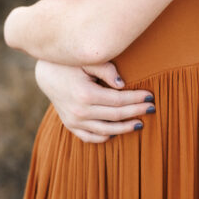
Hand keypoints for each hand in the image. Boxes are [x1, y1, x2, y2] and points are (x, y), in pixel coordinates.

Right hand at [34, 60, 154, 142]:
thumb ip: (106, 69)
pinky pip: (91, 137)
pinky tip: (118, 130)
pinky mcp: (70, 125)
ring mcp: (74, 121)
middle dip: (136, 112)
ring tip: (140, 123)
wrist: (46, 73)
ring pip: (106, 131)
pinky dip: (106, 136)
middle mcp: (79, 112)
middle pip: (116, 116)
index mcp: (85, 94)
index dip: (136, 99)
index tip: (150, 96)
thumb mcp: (87, 60)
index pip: (118, 101)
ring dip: (125, 128)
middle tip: (152, 109)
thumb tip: (122, 84)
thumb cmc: (70, 63)